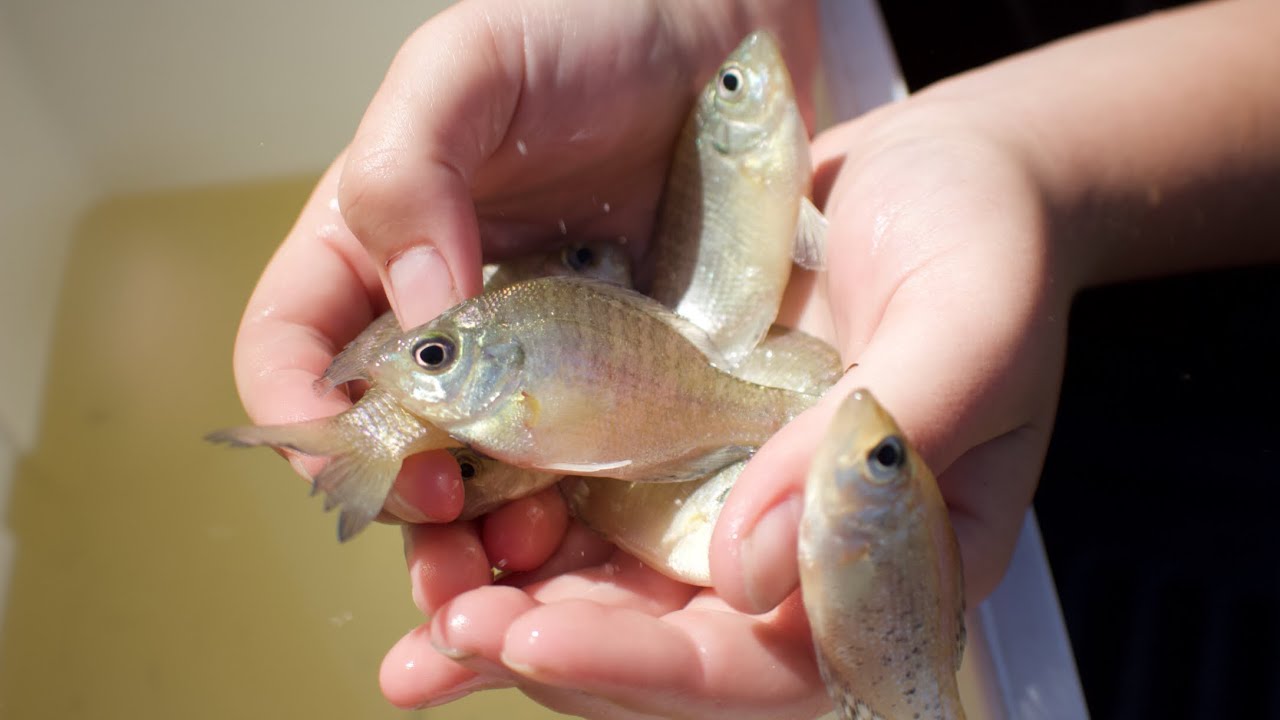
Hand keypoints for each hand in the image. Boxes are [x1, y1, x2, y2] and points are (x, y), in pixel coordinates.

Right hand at [228, 0, 816, 523]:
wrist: (719, 45)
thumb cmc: (582, 31)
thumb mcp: (472, 69)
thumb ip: (411, 172)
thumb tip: (417, 314)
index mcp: (374, 255)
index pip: (294, 356)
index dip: (306, 422)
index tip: (365, 458)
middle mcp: (443, 328)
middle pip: (387, 450)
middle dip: (402, 516)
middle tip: (453, 552)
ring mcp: (531, 368)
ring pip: (480, 484)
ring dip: (485, 541)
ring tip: (525, 555)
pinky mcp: (614, 390)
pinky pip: (579, 476)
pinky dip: (572, 523)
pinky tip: (592, 538)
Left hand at [384, 92, 1071, 715]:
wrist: (943, 170)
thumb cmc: (983, 241)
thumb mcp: (962, 330)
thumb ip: (864, 456)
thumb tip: (743, 575)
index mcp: (887, 565)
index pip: (774, 667)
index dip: (660, 672)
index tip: (544, 640)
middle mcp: (800, 560)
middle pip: (678, 657)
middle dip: (564, 657)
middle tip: (452, 638)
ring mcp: (732, 508)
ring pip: (620, 604)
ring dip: (519, 623)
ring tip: (423, 632)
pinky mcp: (676, 454)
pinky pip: (592, 520)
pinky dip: (516, 541)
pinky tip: (446, 538)